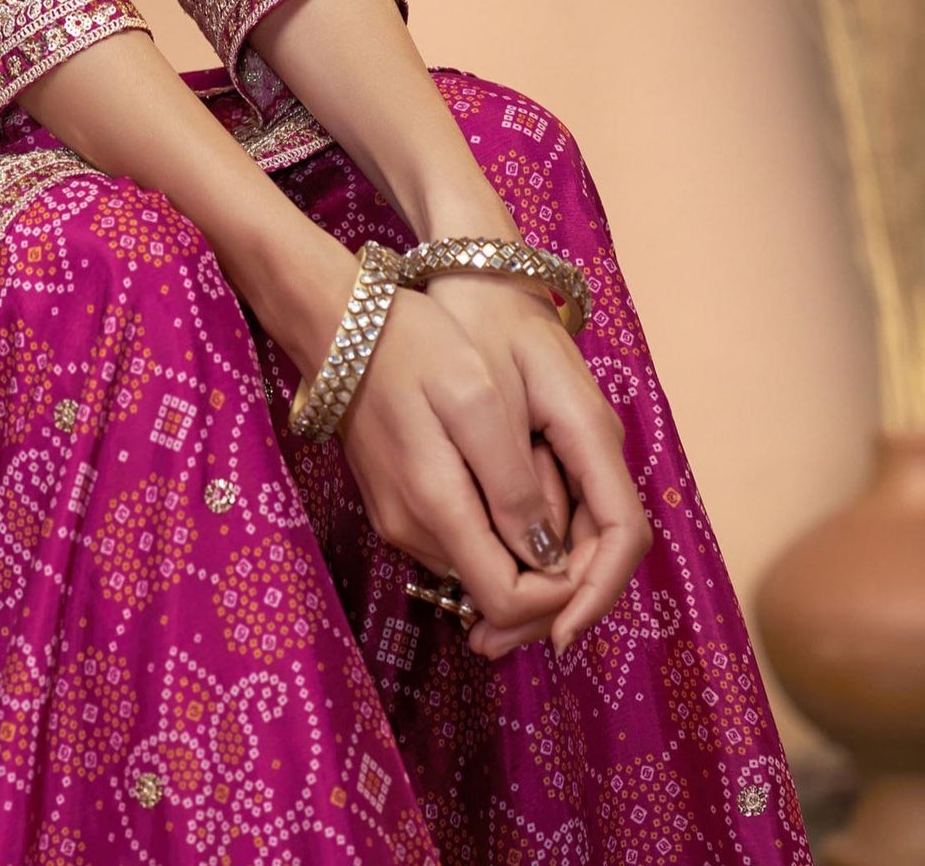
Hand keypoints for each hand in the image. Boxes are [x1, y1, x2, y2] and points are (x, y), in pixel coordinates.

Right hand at [253, 249, 647, 662]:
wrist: (340, 325)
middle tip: (577, 519)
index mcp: (438, 511)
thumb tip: (547, 558)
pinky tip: (501, 479)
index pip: (508, 604)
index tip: (587, 550)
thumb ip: (513, 486)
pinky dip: (489, 527)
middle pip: (494, 594)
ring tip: (540, 488)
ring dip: (518, 547)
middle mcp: (415, 534)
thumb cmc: (416, 350)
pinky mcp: (393, 504)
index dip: (558, 594)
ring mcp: (399, 521)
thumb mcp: (479, 403)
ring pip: (477, 567)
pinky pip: (456, 539)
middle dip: (544, 571)